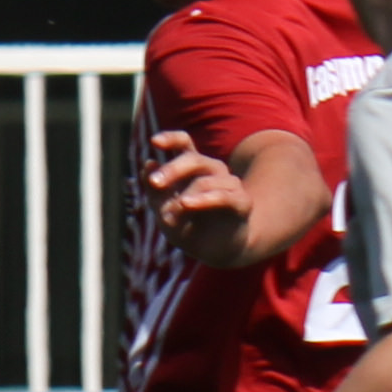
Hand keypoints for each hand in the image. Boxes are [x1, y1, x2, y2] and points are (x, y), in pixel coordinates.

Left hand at [144, 130, 254, 261]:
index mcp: (193, 168)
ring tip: (170, 215)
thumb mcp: (164, 212)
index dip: (171, 139)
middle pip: (193, 159)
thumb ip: (154, 191)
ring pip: (204, 181)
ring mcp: (230, 184)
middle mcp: (213, 171)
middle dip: (172, 170)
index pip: (184, 143)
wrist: (217, 252)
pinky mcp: (242, 201)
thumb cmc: (190, 228)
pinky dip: (203, 200)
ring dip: (184, 197)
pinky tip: (186, 204)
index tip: (154, 142)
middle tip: (154, 183)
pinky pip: (223, 197)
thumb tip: (149, 163)